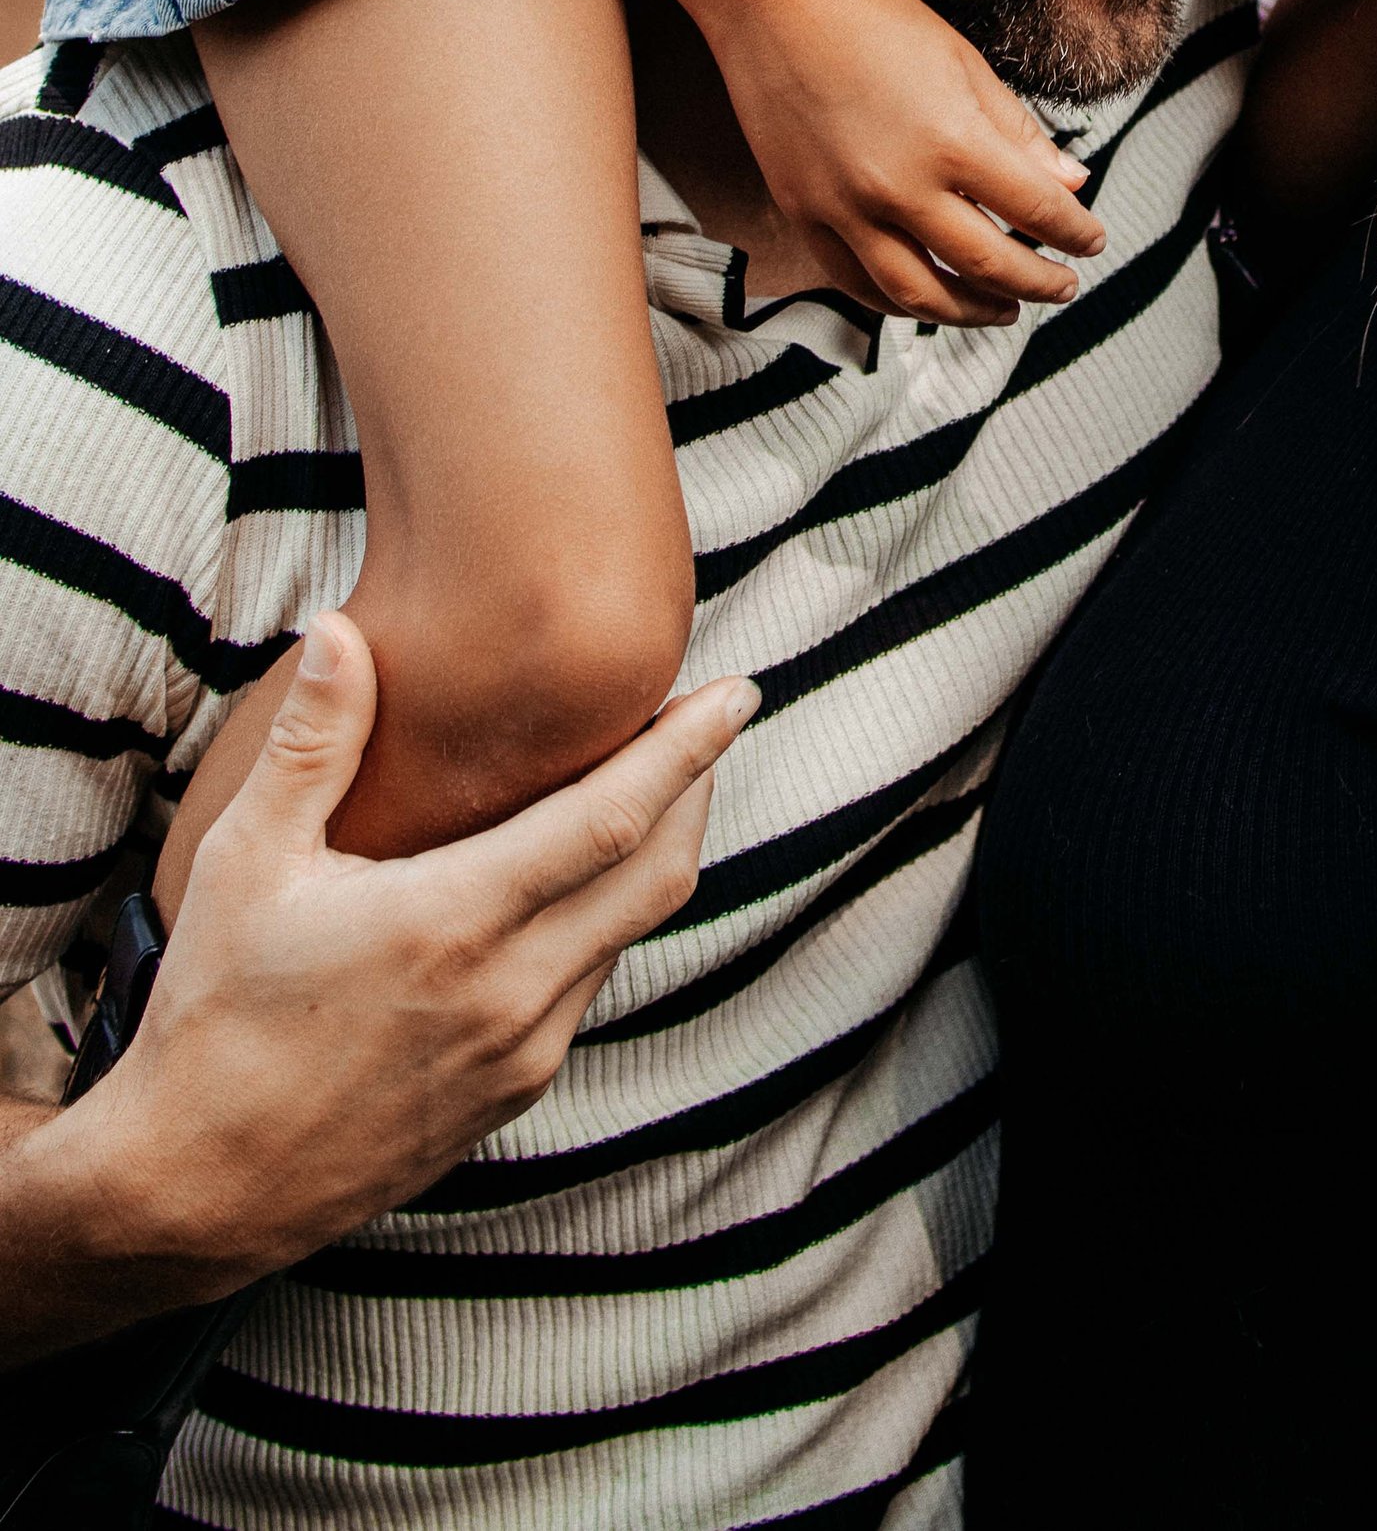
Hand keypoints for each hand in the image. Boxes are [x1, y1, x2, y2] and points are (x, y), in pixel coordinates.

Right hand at [8, 617, 753, 1350]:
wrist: (193, 1192)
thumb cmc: (211, 1016)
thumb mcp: (246, 864)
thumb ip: (312, 742)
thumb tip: (342, 627)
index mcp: (453, 924)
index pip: (613, 819)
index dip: (688, 750)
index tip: (739, 693)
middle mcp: (508, 995)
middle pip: (657, 873)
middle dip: (698, 788)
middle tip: (709, 722)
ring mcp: (518, 1055)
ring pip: (628, 934)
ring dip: (653, 855)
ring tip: (648, 786)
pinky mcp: (510, 1097)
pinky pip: (588, 988)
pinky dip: (605, 922)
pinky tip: (577, 885)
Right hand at [713, 0, 1105, 326]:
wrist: (774, 2)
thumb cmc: (873, 18)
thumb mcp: (964, 62)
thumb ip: (1019, 131)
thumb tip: (1072, 182)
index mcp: (952, 141)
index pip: (1036, 211)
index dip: (1075, 232)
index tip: (1092, 240)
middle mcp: (900, 187)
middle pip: (986, 265)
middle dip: (1037, 283)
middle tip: (1062, 285)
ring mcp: (846, 209)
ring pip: (920, 295)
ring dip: (972, 312)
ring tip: (1003, 310)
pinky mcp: (805, 214)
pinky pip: (856, 284)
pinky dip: (897, 305)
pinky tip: (928, 301)